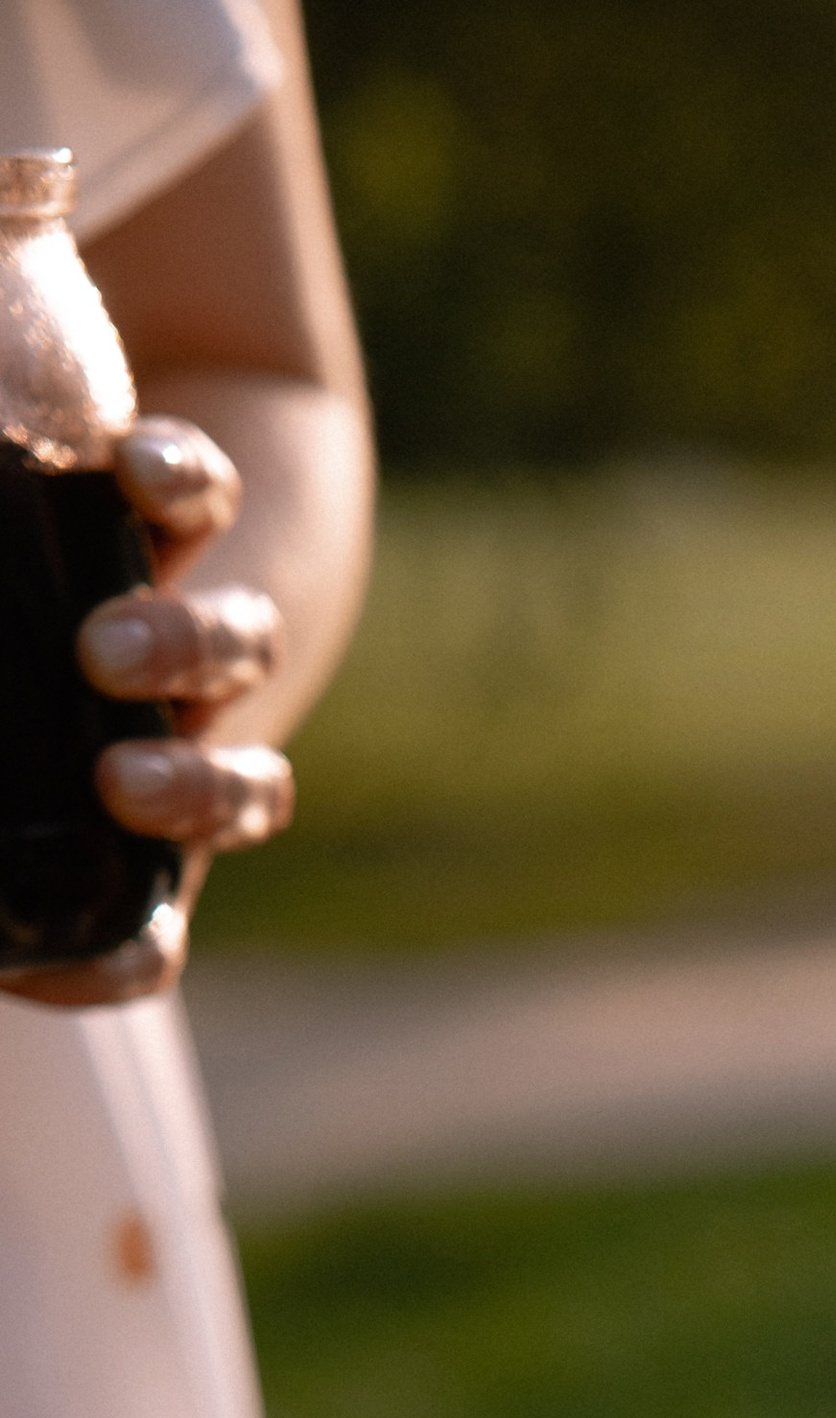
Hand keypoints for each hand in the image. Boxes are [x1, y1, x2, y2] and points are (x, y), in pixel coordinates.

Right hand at [0, 418, 290, 1008]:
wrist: (89, 458)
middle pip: (219, 790)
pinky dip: (179, 484)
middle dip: (188, 799)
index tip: (131, 957)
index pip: (141, 919)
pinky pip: (206, 496)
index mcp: (109, 804)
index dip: (131, 957)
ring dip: (179, 657)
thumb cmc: (14, 623)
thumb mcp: (12, 701)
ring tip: (105, 648)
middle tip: (122, 784)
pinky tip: (132, 471)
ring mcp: (184, 613)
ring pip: (230, 651)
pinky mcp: (186, 498)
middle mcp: (167, 715)